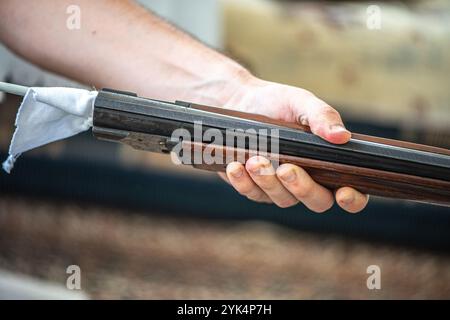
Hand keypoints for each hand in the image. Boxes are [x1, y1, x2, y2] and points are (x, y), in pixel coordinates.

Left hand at [219, 77, 368, 212]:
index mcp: (329, 163)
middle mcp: (308, 181)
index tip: (344, 192)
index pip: (351, 192)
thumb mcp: (301, 102)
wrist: (238, 101)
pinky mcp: (254, 187)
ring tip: (255, 160)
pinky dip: (244, 182)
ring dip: (269, 182)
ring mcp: (280, 188)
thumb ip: (322, 116)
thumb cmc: (276, 103)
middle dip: (303, 187)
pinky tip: (235, 166)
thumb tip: (343, 136)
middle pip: (317, 201)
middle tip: (286, 168)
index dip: (353, 199)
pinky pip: (252, 193)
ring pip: (282, 199)